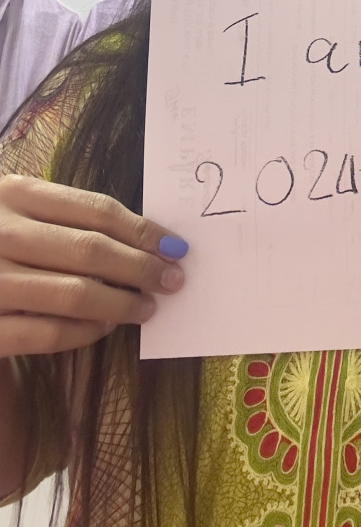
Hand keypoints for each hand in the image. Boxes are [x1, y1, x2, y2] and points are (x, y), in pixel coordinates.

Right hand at [0, 174, 188, 357]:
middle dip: (142, 268)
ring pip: (75, 293)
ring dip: (120, 303)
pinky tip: (103, 328)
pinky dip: (83, 332)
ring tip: (145, 308)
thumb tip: (140, 238)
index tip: (176, 247)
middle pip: (92, 250)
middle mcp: (1, 233)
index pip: (97, 210)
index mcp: (15, 193)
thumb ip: (63, 216)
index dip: (144, 230)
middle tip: (173, 281)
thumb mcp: (14, 208)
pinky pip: (45, 333)